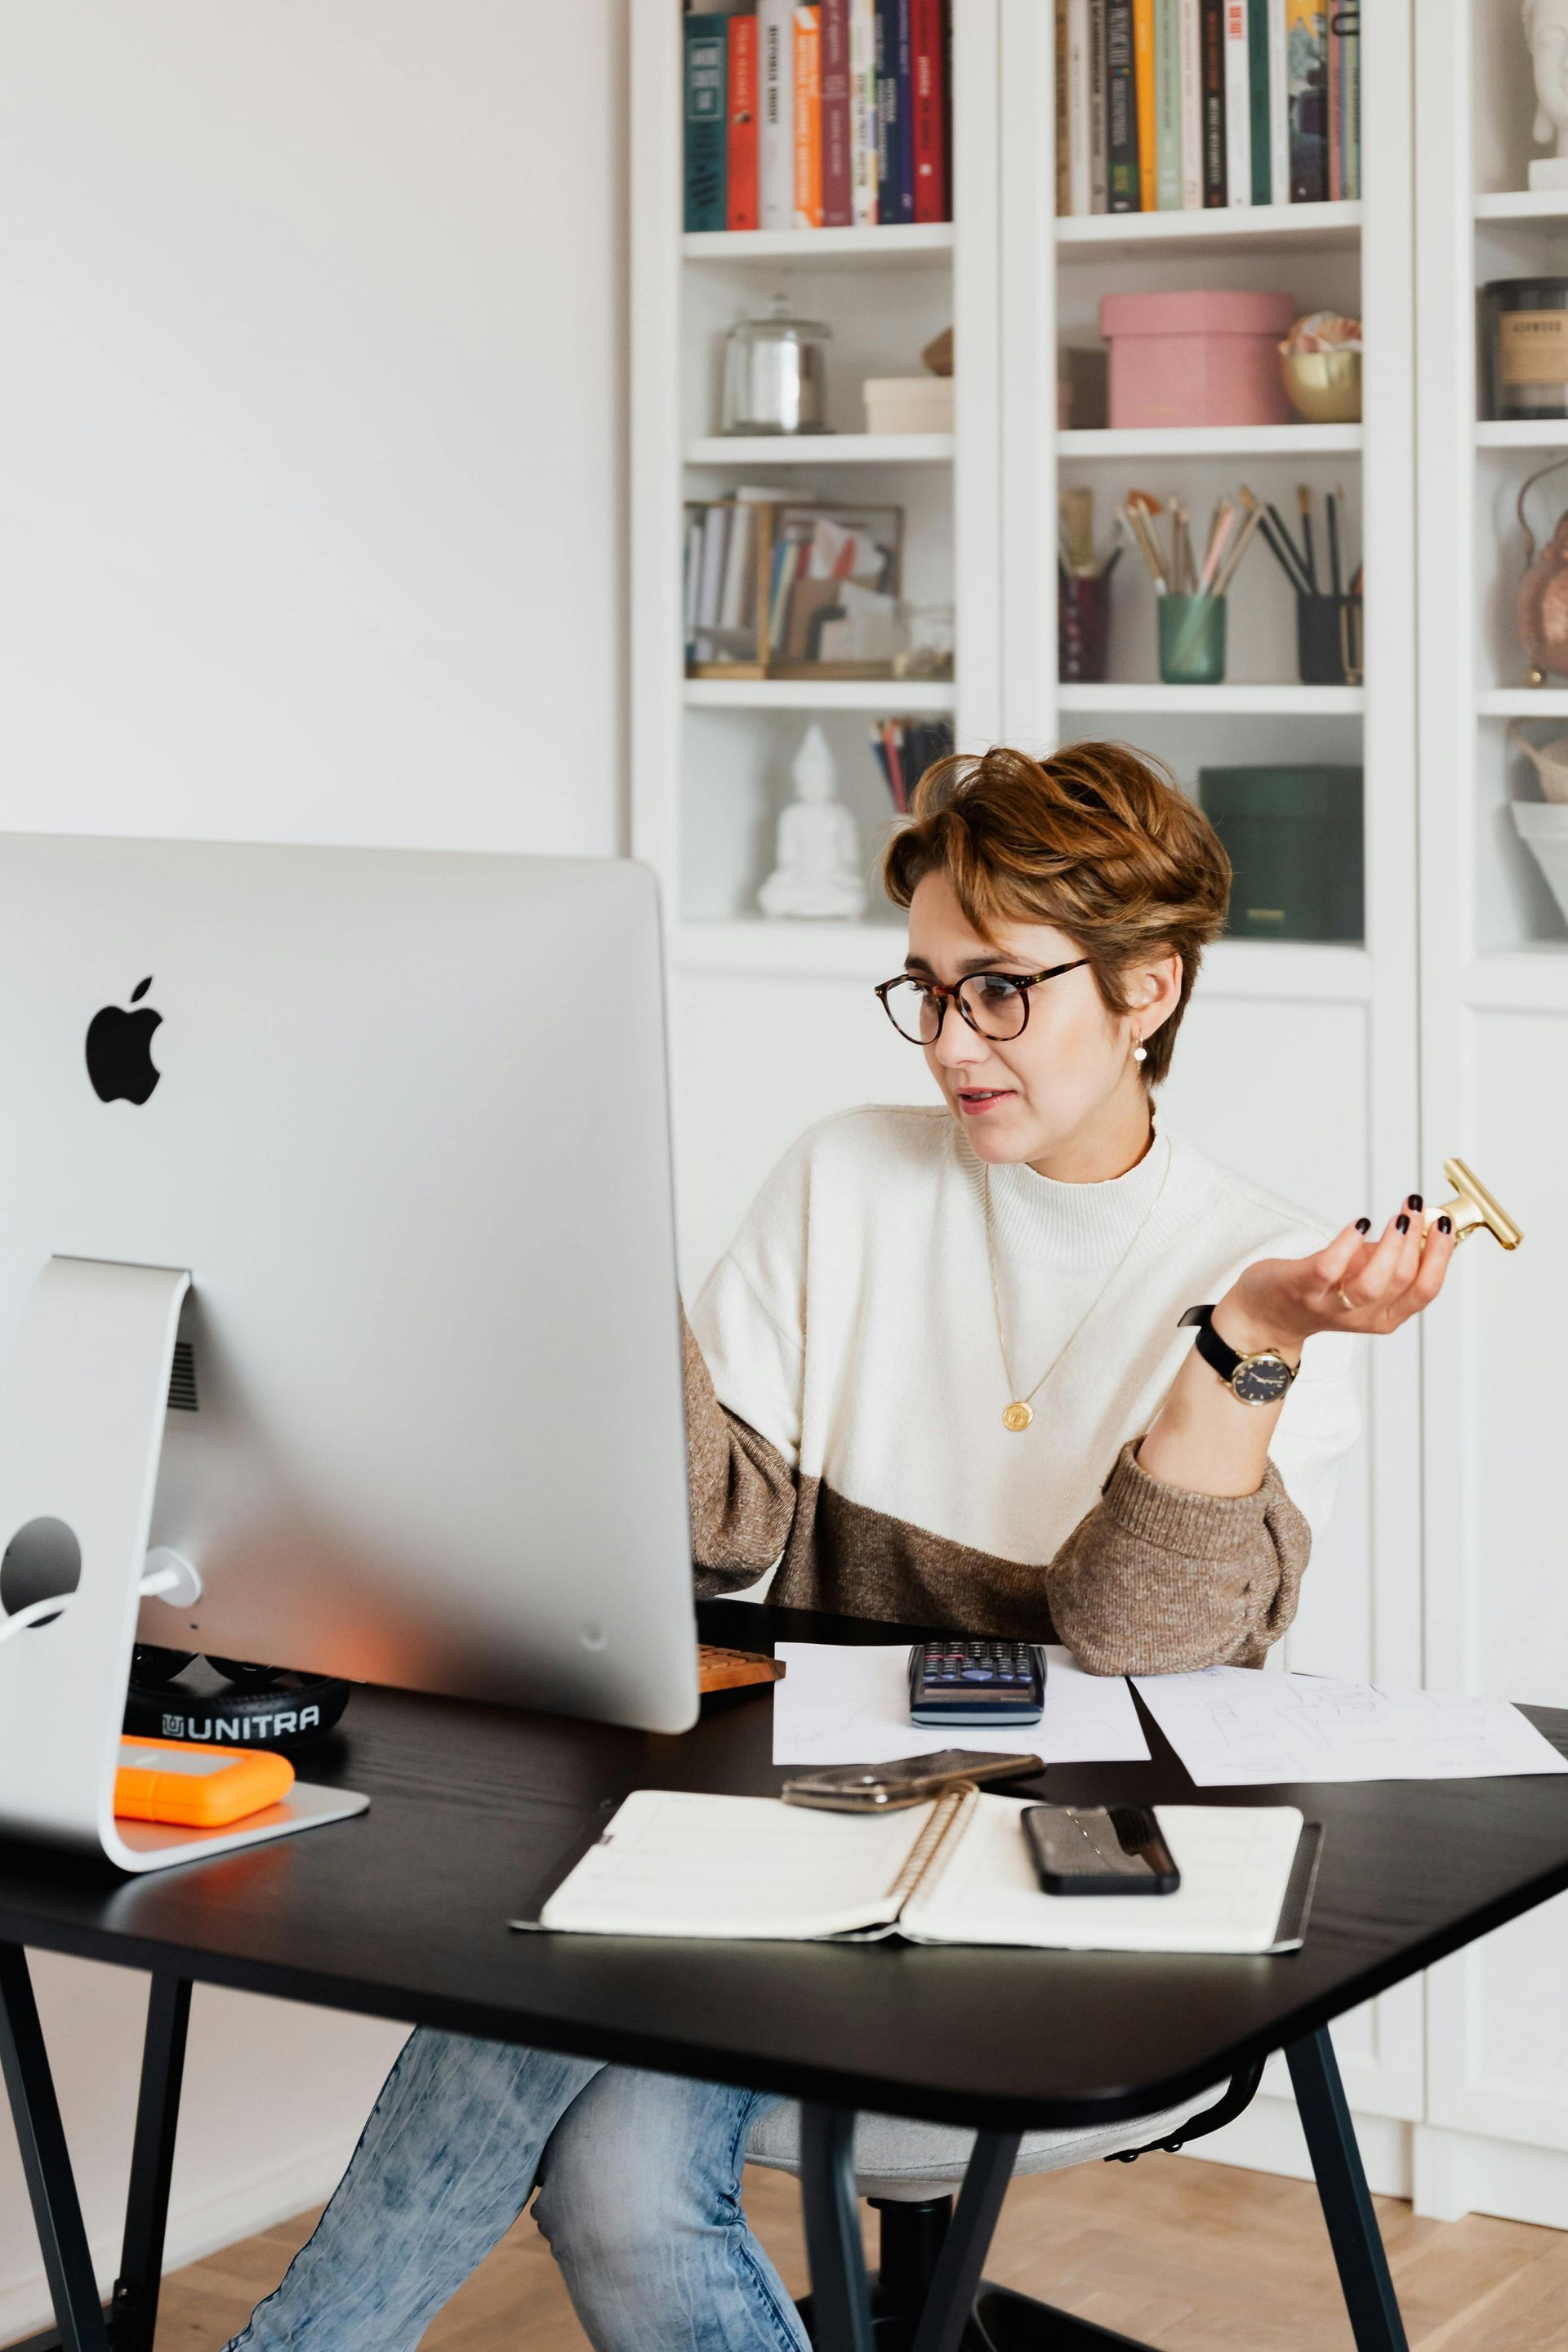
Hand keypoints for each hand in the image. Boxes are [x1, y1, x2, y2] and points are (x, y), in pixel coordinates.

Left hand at [1215, 1197, 1458, 1355]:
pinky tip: (1359, 1223)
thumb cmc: (1322, 1288)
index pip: (1425, 1290)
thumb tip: (1426, 1220)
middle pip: (1402, 1283)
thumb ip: (1394, 1256)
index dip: (1440, 1255)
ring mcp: (1330, 1304)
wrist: (1267, 1314)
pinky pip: (1328, 1269)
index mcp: (1386, 1315)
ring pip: (1372, 1283)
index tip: (1443, 1223)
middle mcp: (1361, 1315)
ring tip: (1397, 1216)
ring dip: (1391, 1245)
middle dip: (1416, 1240)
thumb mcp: (1366, 1276)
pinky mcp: (1301, 1288)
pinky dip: (1347, 1243)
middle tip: (1415, 1209)